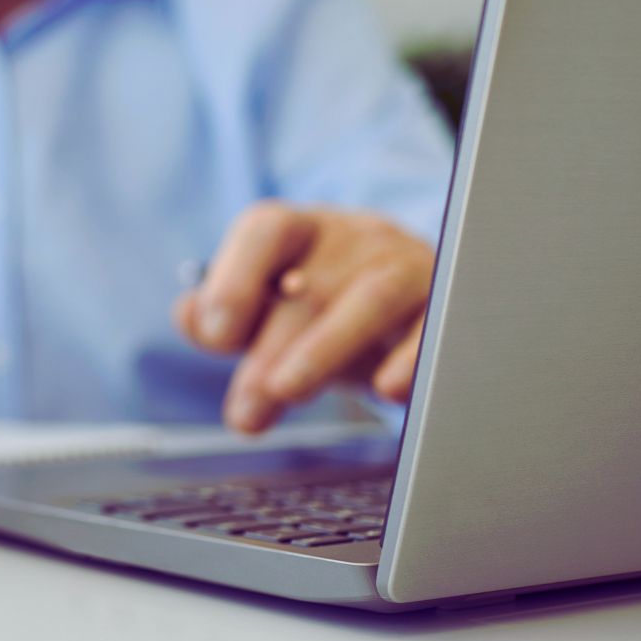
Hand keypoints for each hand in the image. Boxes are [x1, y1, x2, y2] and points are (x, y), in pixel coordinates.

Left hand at [172, 202, 434, 433]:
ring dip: (324, 349)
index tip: (215, 337)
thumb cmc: (330, 307)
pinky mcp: (450, 306)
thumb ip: (226, 311)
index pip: (266, 230)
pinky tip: (384, 389)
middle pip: (311, 284)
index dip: (235, 280)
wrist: (415, 310)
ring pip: (371, 297)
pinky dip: (411, 358)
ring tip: (287, 393)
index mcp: (302, 230)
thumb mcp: (273, 309)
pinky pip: (437, 327)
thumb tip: (190, 316)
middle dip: (269, 352)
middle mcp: (357, 239)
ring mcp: (409, 267)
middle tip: (245, 410)